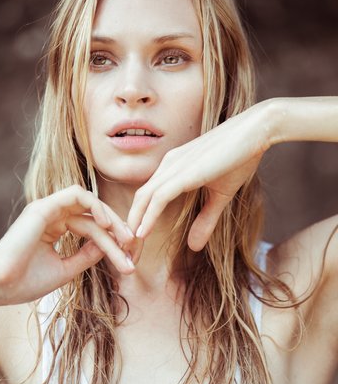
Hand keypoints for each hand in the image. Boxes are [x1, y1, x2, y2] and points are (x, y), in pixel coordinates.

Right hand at [0, 186, 135, 304]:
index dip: (113, 244)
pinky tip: (106, 224)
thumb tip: (108, 245)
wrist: (0, 286)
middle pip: (94, 218)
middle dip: (117, 232)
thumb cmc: (26, 281)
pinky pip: (77, 195)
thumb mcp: (66, 269)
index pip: (92, 230)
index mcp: (55, 229)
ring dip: (111, 220)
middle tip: (133, 249)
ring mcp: (48, 209)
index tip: (129, 264)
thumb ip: (86, 255)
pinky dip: (95, 205)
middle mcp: (52, 216)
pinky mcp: (44, 206)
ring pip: (90, 208)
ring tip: (125, 239)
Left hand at [127, 101, 270, 250]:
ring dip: (134, 226)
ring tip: (129, 248)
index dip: (139, 221)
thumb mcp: (221, 197)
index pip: (148, 197)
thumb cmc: (240, 158)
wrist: (257, 131)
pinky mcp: (183, 172)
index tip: (136, 245)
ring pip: (144, 199)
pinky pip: (158, 197)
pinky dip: (148, 216)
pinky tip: (142, 233)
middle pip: (140, 200)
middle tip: (126, 252)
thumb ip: (205, 220)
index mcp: (173, 167)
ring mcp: (174, 167)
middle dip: (130, 227)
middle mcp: (168, 165)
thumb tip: (193, 247)